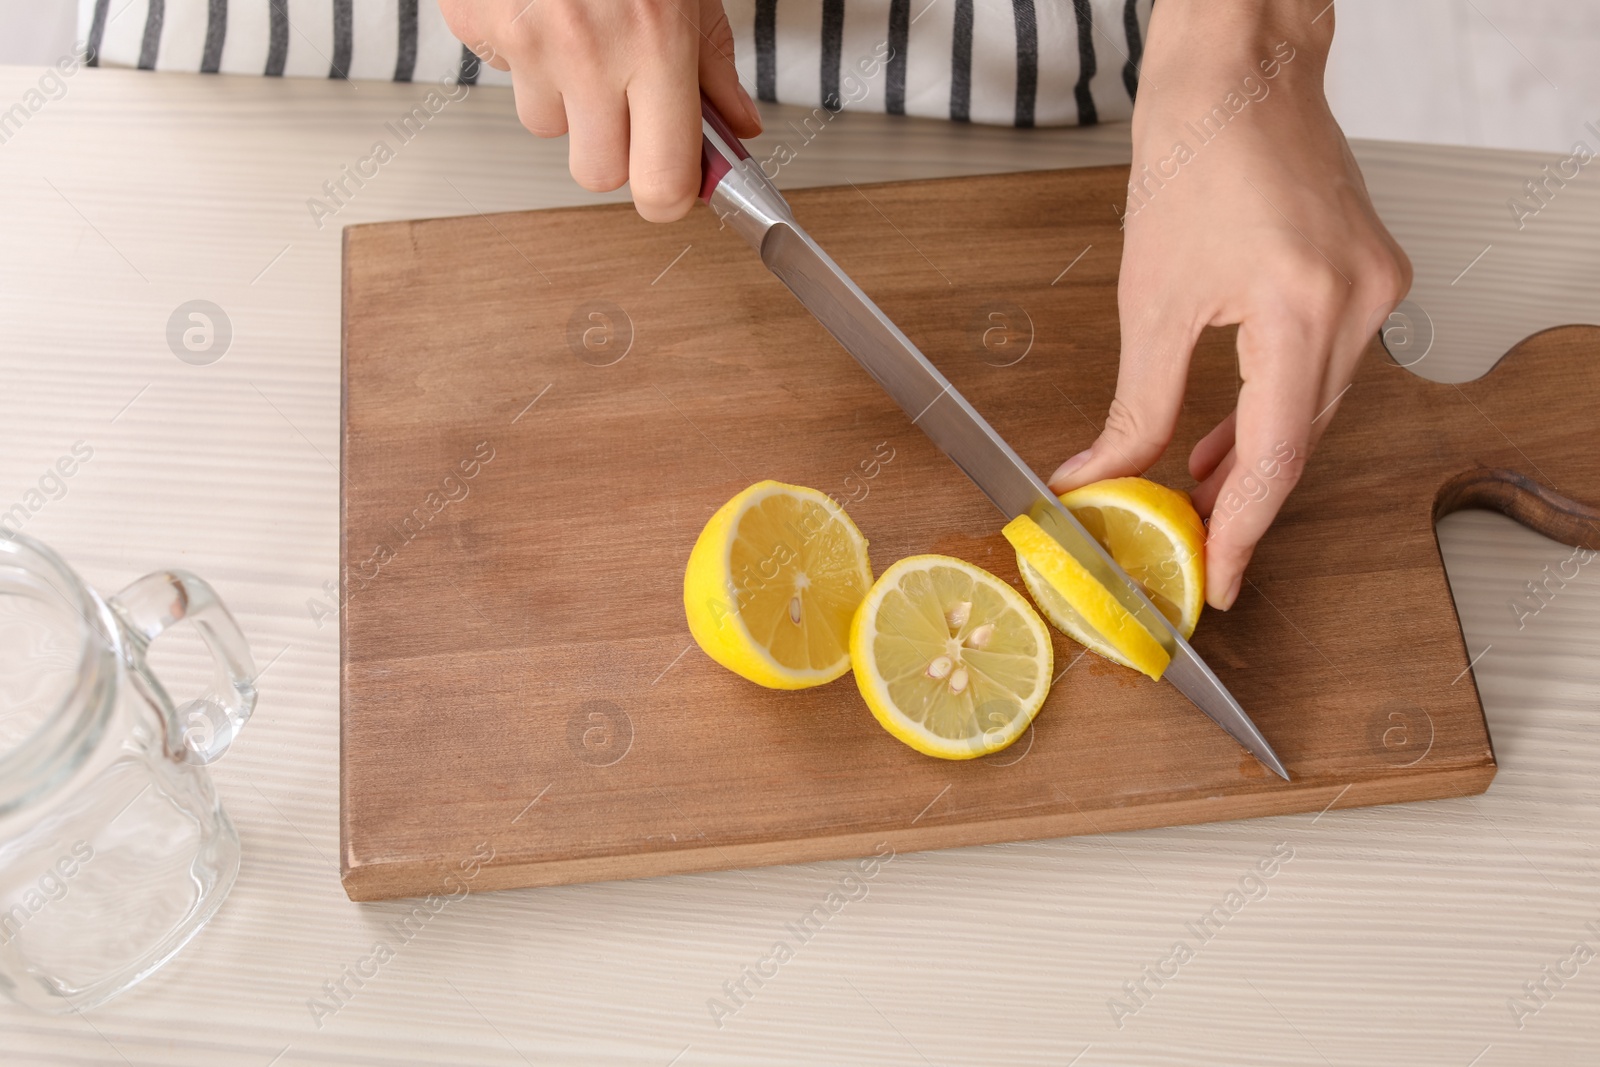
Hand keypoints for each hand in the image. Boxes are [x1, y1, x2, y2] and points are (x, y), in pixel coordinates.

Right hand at [439, 0, 761, 220]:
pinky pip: (504, 75)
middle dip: (613, 151)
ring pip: (546, 125)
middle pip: (596, 175)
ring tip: (579, 33)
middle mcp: (589, 51)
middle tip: (626, 103)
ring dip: (564, 96)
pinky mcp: (476, 25)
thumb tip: (738, 132)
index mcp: (655, 45)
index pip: (660, 184)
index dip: (668, 197)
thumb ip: (714, 68)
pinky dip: (522, 53)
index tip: (675, 186)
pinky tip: (540, 8)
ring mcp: (526, 41)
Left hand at [1047, 0, 1409, 609]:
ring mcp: (1374, 287)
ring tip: (1197, 498)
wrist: (1237, 76)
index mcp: (1304, 306)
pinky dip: (1273, 407)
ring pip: (1312, 408)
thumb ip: (1135, 407)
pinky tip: (1229, 437)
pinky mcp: (1368, 276)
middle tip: (1189, 545)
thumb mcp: (1150, 300)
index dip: (1242, 528)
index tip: (1220, 580)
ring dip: (1253, 455)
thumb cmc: (1193, 157)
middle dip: (1239, 498)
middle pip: (1298, 437)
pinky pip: (1322, 368)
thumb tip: (1100, 477)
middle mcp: (1358, 301)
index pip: (1276, 452)